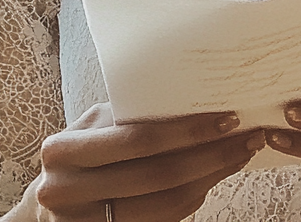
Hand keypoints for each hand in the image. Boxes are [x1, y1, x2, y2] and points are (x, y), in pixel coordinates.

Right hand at [26, 103, 264, 221]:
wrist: (51, 199)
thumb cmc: (82, 149)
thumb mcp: (95, 124)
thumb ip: (131, 113)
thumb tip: (197, 91)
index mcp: (63, 151)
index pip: (139, 139)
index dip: (189, 130)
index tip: (229, 117)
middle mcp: (65, 192)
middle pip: (158, 175)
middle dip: (212, 154)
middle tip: (249, 136)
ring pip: (167, 204)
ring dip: (212, 177)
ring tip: (241, 154)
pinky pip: (164, 220)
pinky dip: (195, 196)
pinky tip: (215, 176)